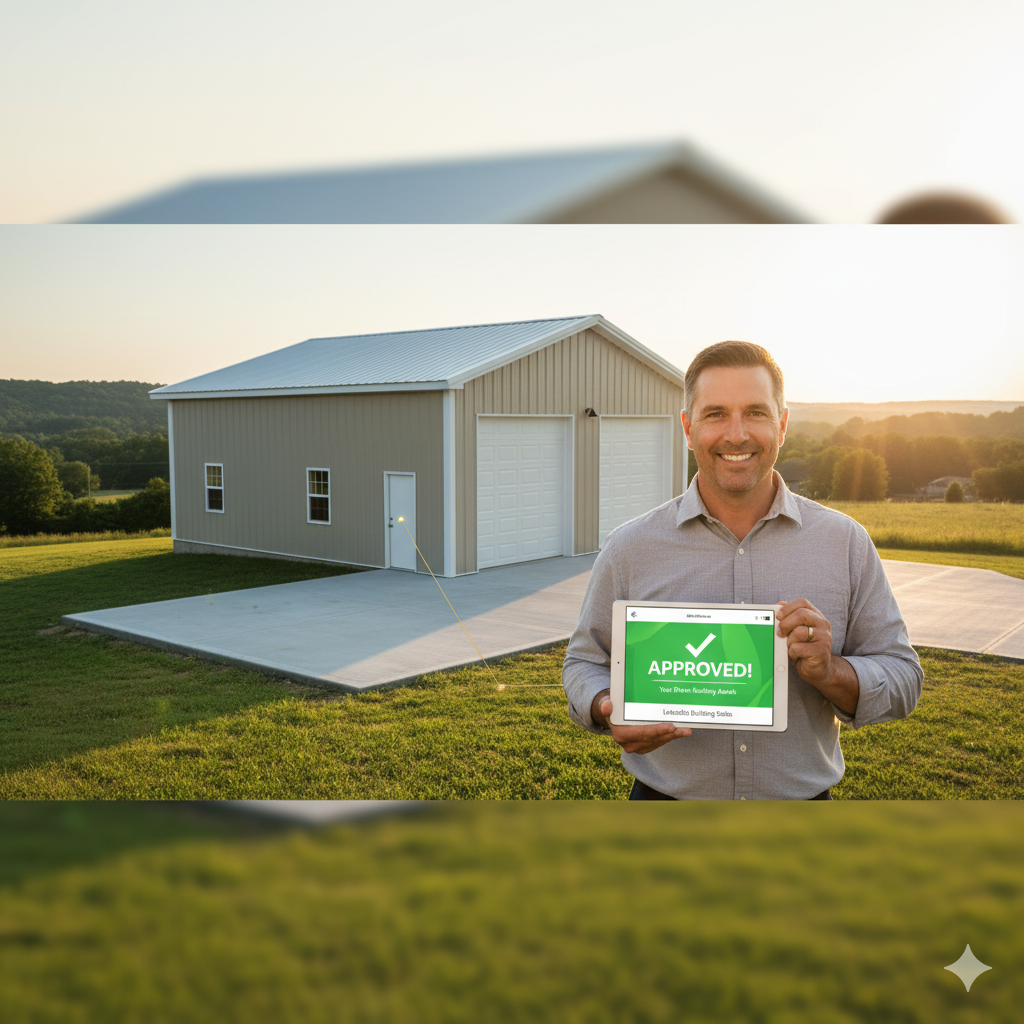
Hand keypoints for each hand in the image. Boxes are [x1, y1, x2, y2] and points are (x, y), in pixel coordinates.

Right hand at [591, 689, 691, 753]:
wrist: (614, 716)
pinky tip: (680, 731)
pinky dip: (670, 737)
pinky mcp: (646, 746)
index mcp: (621, 735)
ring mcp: (638, 746)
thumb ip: (606, 705)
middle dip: (670, 734)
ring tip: (686, 731)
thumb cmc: (613, 707)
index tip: (671, 726)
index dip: (657, 730)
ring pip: (659, 741)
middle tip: (685, 730)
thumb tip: (607, 706)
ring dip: (673, 736)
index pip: (643, 733)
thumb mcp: (607, 703)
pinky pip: (660, 741)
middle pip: (654, 739)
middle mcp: (630, 744)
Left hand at [775, 598, 858, 714]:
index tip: (778, 616)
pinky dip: (792, 653)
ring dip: (789, 641)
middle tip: (779, 633)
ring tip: (791, 647)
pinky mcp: (821, 651)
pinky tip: (796, 656)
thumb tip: (779, 604)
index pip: (803, 603)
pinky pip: (798, 648)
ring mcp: (824, 638)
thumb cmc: (805, 648)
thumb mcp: (797, 631)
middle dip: (786, 623)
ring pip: (799, 632)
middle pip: (801, 614)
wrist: (819, 670)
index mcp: (816, 616)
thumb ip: (790, 617)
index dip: (788, 607)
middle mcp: (823, 624)